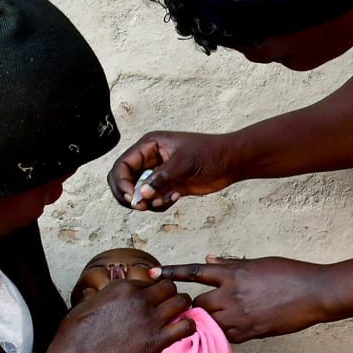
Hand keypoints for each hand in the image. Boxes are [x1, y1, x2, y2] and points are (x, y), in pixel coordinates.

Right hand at [47, 278, 192, 352]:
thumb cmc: (77, 332)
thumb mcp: (89, 302)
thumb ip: (103, 295)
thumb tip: (100, 293)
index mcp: (124, 286)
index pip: (150, 282)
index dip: (152, 291)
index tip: (152, 300)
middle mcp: (140, 298)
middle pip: (170, 287)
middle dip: (171, 295)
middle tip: (168, 306)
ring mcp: (151, 318)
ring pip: (181, 301)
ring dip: (181, 307)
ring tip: (177, 316)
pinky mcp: (157, 340)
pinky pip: (186, 326)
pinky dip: (187, 326)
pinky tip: (181, 329)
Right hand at [107, 130, 238, 210]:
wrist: (230, 162)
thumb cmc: (210, 153)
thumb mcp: (184, 164)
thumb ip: (160, 179)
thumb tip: (141, 195)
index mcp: (149, 146)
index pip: (122, 165)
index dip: (122, 183)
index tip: (132, 199)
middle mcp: (150, 159)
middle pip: (124, 181)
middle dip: (130, 196)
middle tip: (142, 206)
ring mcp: (158, 174)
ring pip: (139, 194)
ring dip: (148, 202)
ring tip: (167, 198)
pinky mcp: (168, 186)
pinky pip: (154, 200)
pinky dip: (160, 204)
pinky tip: (176, 197)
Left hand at [153, 256, 326, 342]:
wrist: (314, 293)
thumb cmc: (289, 273)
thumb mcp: (257, 263)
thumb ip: (230, 264)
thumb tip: (209, 260)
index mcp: (231, 273)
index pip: (193, 271)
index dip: (170, 273)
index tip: (151, 274)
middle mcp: (230, 294)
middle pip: (197, 303)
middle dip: (193, 306)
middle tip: (191, 309)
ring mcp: (239, 315)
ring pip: (209, 322)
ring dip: (206, 323)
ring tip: (206, 324)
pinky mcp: (250, 332)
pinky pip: (226, 337)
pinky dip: (222, 335)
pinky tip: (224, 334)